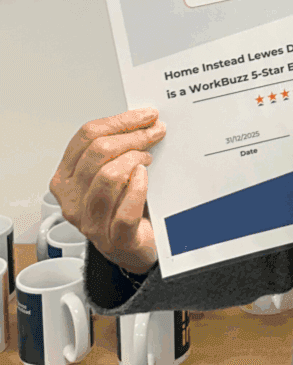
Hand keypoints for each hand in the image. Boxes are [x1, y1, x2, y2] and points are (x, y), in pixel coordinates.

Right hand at [49, 108, 165, 274]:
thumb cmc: (123, 207)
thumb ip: (115, 150)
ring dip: (135, 160)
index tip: (145, 116)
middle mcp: (72, 201)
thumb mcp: (110, 174)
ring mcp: (91, 222)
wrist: (134, 249)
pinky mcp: (114, 240)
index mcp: (66, 179)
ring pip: (108, 177)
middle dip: (132, 136)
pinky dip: (139, 188)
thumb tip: (141, 119)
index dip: (119, 121)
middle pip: (98, 153)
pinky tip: (145, 178)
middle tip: (155, 133)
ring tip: (148, 160)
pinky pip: (126, 210)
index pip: (85, 137)